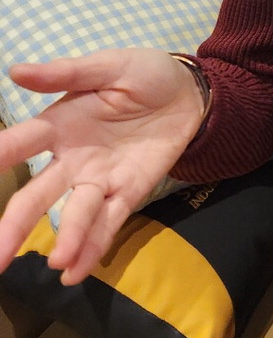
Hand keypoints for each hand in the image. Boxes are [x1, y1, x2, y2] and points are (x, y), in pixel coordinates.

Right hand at [0, 49, 206, 283]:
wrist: (190, 92)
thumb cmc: (144, 74)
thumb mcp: (110, 65)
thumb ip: (67, 73)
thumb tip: (15, 71)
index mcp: (59, 125)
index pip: (19, 144)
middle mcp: (71, 159)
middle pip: (37, 194)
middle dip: (14, 224)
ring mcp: (99, 180)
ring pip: (75, 214)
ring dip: (66, 238)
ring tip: (57, 261)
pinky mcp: (128, 193)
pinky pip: (108, 224)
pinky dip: (93, 248)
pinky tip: (75, 272)